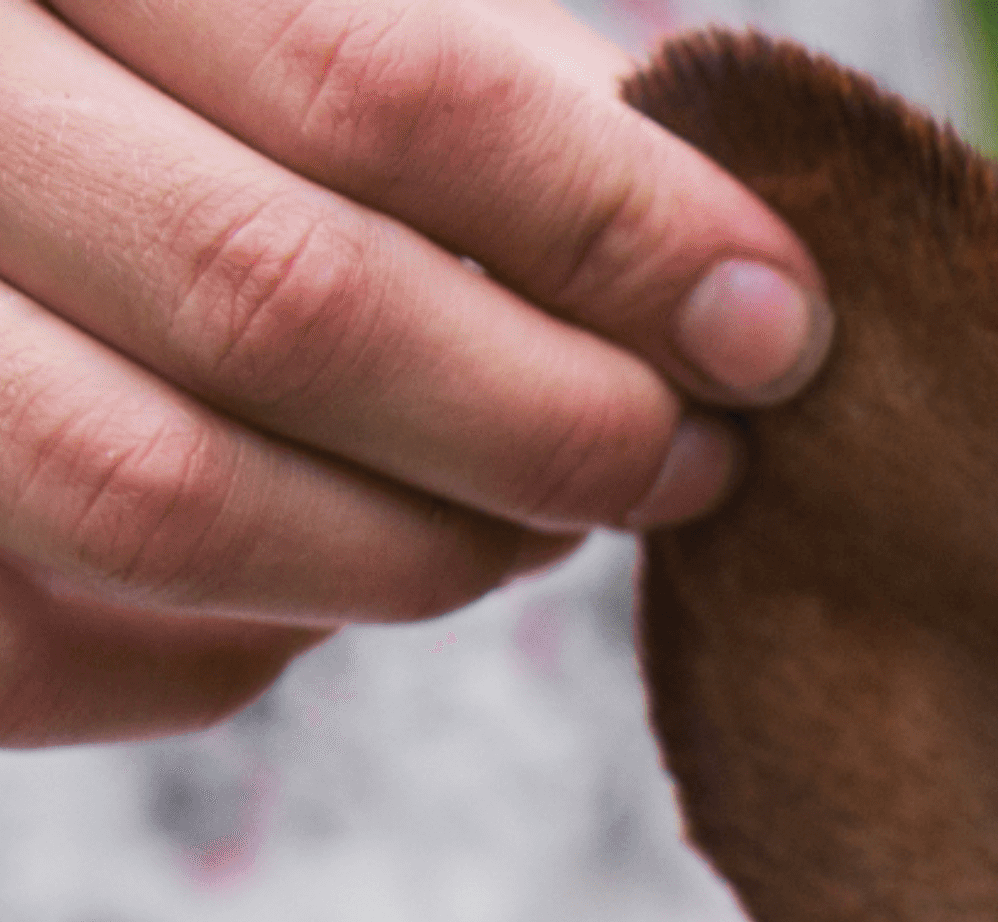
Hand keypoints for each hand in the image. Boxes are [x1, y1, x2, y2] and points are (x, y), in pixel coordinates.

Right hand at [0, 0, 827, 746]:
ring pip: (160, 491)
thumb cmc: (173, 90)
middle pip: (276, 294)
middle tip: (688, 459)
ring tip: (542, 524)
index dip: (611, 224)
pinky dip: (249, 637)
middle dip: (546, 416)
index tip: (776, 324)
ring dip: (418, 546)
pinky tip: (334, 569)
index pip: (377, 84)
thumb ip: (491, 98)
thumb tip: (735, 289)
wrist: (0, 177)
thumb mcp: (306, 17)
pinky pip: (61, 640)